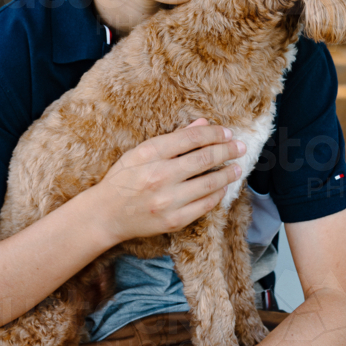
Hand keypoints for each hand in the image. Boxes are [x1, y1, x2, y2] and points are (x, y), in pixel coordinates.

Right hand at [94, 118, 245, 243]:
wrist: (105, 214)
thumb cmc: (123, 179)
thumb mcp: (140, 152)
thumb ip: (173, 138)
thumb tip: (202, 124)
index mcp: (150, 154)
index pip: (191, 138)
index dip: (214, 133)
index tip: (227, 133)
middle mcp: (160, 176)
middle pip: (205, 158)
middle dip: (227, 150)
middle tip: (240, 147)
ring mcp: (168, 200)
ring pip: (210, 183)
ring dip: (228, 174)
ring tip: (237, 168)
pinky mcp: (174, 220)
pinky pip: (205, 205)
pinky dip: (218, 194)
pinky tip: (222, 188)